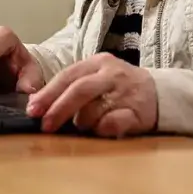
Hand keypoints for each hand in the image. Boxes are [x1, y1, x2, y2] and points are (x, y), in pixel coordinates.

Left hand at [26, 53, 157, 137]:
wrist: (160, 93)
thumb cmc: (119, 87)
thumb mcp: (97, 77)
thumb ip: (72, 86)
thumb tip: (38, 106)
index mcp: (98, 63)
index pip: (68, 76)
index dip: (48, 93)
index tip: (32, 109)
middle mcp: (112, 74)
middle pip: (80, 89)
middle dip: (59, 108)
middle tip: (45, 125)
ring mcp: (126, 93)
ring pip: (94, 109)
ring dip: (82, 123)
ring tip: (82, 127)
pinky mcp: (139, 112)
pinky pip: (114, 123)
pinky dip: (103, 129)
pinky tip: (101, 130)